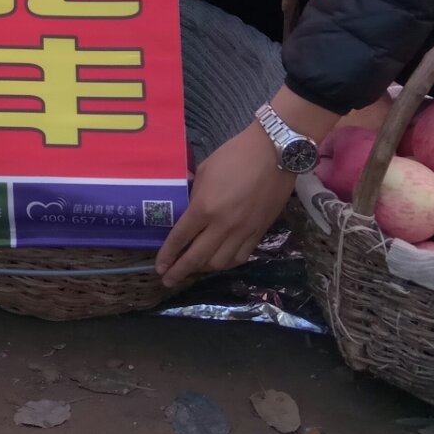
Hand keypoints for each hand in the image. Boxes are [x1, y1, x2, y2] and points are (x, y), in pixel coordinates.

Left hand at [154, 87, 338, 287]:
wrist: (274, 153)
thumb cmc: (235, 155)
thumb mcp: (205, 170)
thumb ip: (194, 193)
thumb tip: (187, 207)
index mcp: (204, 207)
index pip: (180, 238)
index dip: (168, 255)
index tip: (160, 267)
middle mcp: (222, 225)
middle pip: (197, 257)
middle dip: (180, 271)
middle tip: (169, 280)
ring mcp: (243, 231)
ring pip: (220, 263)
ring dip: (204, 268)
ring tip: (194, 268)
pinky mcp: (260, 232)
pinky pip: (241, 256)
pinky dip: (227, 263)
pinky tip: (220, 261)